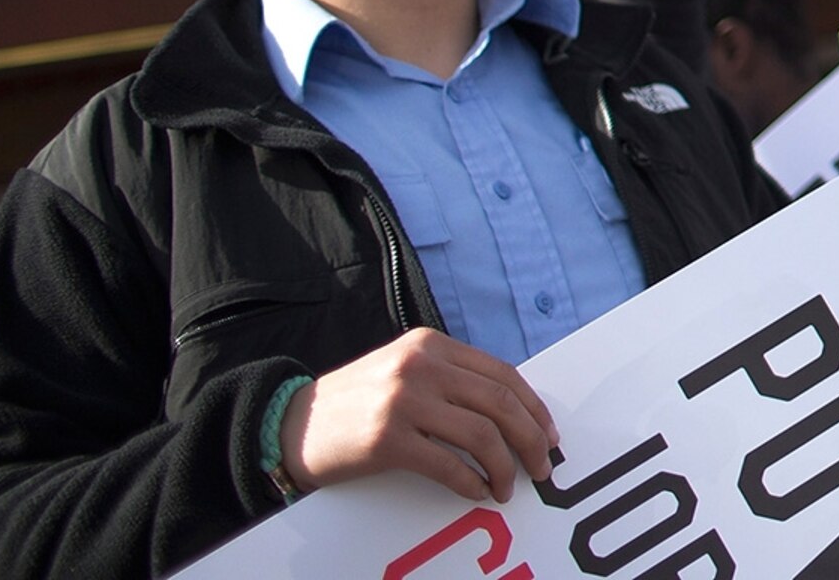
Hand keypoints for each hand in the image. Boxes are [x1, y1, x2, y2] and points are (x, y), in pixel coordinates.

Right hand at [281, 328, 558, 502]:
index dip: (534, 408)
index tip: (549, 434)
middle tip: (543, 467)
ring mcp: (404, 401)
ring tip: (508, 487)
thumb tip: (511, 413)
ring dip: (505, 467)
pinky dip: (470, 483)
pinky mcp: (386, 439)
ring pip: (481, 435)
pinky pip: (447, 465)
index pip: (503, 375)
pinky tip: (476, 493)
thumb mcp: (405, 371)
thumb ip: (450, 379)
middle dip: (531, 439)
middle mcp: (421, 366)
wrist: (289, 424)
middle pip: (500, 404)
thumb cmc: (355, 403)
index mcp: (431, 346)